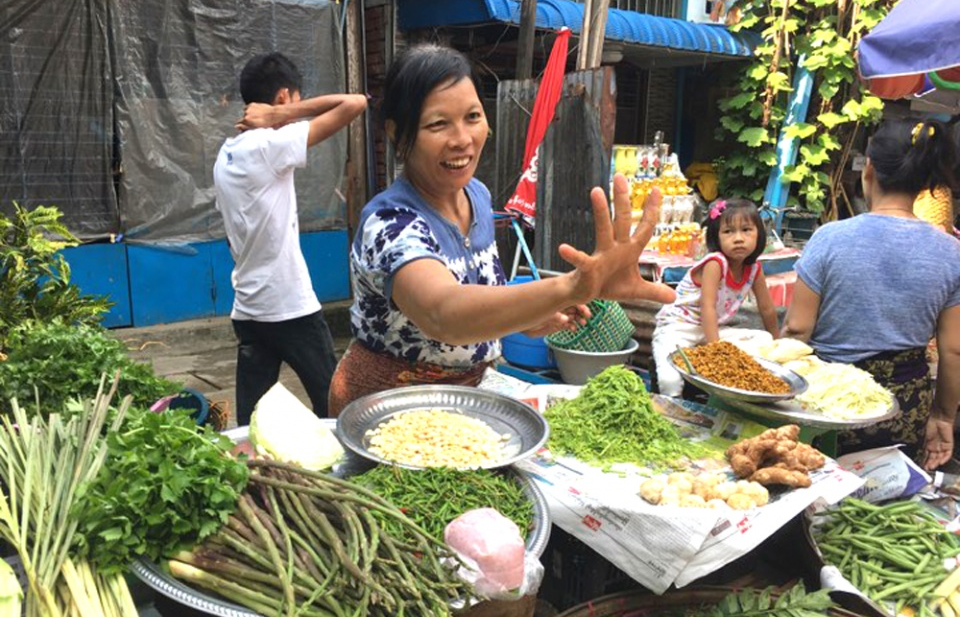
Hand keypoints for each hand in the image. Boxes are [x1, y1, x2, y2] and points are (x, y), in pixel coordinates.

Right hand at [235, 103, 281, 130]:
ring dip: (249, 114)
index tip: (247, 126)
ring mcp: (248, 109)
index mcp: (246, 121)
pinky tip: (256, 112)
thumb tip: (236, 126)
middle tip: (254, 122)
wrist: (274, 115)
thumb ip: (245, 127)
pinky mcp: (252, 104)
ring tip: (256, 117)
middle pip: (242, 118)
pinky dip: (250, 109)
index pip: (239, 124)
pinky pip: (247, 108)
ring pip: (245, 113)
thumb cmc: (267, 124)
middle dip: (246, 120)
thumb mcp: (256, 128)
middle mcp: (246, 114)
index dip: (243, 125)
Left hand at [523, 304, 590, 337]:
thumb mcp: (540, 314)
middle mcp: (557, 306)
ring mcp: (557, 315)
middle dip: (581, 312)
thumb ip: (553, 317)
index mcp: (555, 300)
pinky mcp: (556, 324)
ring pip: (572, 315)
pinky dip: (571, 326)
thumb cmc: (527, 313)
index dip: (580, 304)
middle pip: (574, 307)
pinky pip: (566, 324)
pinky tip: (573, 328)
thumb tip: (564, 319)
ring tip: (581, 323)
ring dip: (578, 319)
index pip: (571, 299)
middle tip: (586, 317)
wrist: (520, 322)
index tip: (585, 311)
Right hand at [559, 174, 676, 304]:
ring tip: (597, 191)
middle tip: (620, 176)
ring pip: (603, 229)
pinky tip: (563, 248)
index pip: (645, 227)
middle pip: (622, 219)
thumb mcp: (636, 291)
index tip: (657, 190)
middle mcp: (615, 247)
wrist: (585, 295)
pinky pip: (581, 260)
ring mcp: (601, 255)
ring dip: (602, 211)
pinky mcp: (588, 268)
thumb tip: (673, 298)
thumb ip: (654, 291)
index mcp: (629, 250)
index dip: (651, 210)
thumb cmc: (608, 285)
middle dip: (623, 199)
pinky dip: (573, 255)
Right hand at [922, 416, 953, 470]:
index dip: (925, 461)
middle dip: (930, 463)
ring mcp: (943, 446)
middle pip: (934, 457)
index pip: (928, 455)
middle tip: (926, 468)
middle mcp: (936, 446)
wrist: (939, 418)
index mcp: (929, 444)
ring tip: (932, 466)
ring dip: (936, 462)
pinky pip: (948, 454)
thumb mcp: (924, 437)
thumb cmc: (930, 424)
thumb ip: (923, 446)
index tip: (921, 466)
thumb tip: (920, 455)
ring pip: (940, 457)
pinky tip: (940, 462)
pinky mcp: (949, 445)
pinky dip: (944, 458)